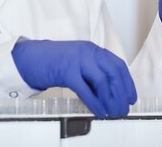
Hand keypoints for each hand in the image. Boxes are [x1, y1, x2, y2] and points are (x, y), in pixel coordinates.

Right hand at [11, 40, 136, 117]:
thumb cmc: (54, 62)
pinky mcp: (66, 71)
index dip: (127, 83)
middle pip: (113, 73)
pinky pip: (85, 90)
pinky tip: (99, 112)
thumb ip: (93, 72)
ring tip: (114, 112)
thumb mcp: (78, 62)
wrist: (30, 57)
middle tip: (124, 108)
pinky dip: (95, 103)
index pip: (118, 65)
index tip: (131, 97)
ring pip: (102, 81)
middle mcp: (88, 52)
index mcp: (93, 50)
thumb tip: (110, 93)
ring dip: (110, 99)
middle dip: (122, 93)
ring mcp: (77, 60)